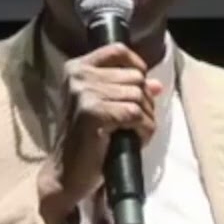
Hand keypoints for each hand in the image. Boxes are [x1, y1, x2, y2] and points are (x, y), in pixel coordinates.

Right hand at [37, 43, 162, 223]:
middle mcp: (78, 76)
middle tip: (135, 122)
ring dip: (146, 118)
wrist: (67, 172)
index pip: (118, 51)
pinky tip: (135, 139)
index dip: (137, 66)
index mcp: (77, 68)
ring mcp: (84, 93)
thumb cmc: (86, 140)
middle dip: (144, 101)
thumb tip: (156, 84)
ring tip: (134, 133)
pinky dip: (143, 129)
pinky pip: (135, 114)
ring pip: (138, 96)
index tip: (141, 87)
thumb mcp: (105, 107)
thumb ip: (128, 90)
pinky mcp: (93, 113)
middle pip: (134, 77)